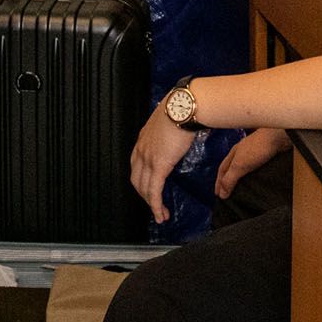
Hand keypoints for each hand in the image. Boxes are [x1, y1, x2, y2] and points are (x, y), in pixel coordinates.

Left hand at [129, 107, 199, 221]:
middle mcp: (141, 150)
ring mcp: (148, 158)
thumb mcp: (170, 122)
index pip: (137, 166)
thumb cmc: (182, 109)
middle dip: (145, 196)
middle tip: (156, 206)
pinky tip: (161, 214)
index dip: (143, 180)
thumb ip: (169, 132)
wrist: (185, 106)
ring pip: (144, 188)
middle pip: (137, 180)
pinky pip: (154, 191)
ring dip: (152, 204)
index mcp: (144, 139)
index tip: (150, 188)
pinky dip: (155, 205)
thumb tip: (179, 135)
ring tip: (161, 214)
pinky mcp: (158, 166)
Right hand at [214, 127, 288, 198]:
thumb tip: (222, 193)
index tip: (217, 193)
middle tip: (227, 194)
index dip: (219, 182)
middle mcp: (243, 154)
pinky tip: (256, 182)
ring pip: (244, 170)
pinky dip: (253, 178)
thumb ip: (230, 179)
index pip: (222, 170)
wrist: (279, 137)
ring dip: (241, 180)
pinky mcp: (265, 159)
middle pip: (232, 169)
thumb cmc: (258, 146)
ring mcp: (254, 156)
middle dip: (228, 181)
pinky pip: (256, 171)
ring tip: (241, 191)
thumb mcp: (239, 165)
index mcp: (234, 154)